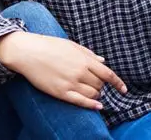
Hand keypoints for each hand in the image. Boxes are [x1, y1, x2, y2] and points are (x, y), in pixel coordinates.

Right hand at [0, 31, 126, 109]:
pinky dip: (92, 105)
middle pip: (100, 84)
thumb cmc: (48, 45)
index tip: (123, 89)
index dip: (117, 82)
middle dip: (101, 86)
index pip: (107, 74)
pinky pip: (81, 102)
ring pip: (93, 94)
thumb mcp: (70, 45)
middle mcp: (79, 71)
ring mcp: (70, 83)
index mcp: (83, 59)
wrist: (27, 52)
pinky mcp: (61, 92)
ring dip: (96, 94)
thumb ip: (88, 54)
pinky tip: (97, 106)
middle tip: (96, 84)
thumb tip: (103, 61)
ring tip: (91, 92)